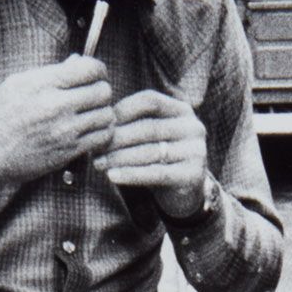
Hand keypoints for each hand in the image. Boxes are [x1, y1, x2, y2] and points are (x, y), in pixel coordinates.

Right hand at [0, 55, 114, 189]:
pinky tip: (92, 130)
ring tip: (93, 113)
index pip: (90, 69)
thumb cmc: (1, 115)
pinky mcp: (68, 151)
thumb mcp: (18, 83)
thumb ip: (51, 72)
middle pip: (103, 91)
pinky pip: (102, 137)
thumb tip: (77, 62)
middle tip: (94, 95)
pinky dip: (102, 132)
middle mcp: (56, 106)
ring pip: (106, 115)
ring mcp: (64, 130)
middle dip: (102, 90)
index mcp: (43, 84)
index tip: (95, 75)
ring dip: (103, 112)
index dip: (98, 70)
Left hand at [93, 90, 206, 216]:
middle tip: (95, 148)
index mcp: (182, 110)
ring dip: (119, 158)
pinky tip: (112, 176)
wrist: (187, 191)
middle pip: (148, 127)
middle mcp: (193, 127)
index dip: (123, 109)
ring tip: (98, 164)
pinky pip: (156, 173)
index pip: (150, 100)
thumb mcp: (152, 136)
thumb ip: (134, 124)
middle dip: (117, 138)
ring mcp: (196, 151)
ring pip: (150, 151)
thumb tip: (100, 122)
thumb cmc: (162, 158)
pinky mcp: (192, 175)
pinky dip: (131, 175)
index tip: (103, 123)